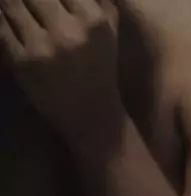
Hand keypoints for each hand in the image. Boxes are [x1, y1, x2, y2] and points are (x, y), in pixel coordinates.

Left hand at [0, 0, 122, 141]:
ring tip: (10, 6)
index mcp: (93, 19)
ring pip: (11, 4)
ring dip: (8, 3)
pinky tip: (5, 19)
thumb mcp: (108, 29)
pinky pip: (2, 28)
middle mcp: (68, 31)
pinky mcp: (24, 63)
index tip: (42, 0)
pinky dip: (2, 20)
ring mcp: (44, 47)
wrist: (92, 117)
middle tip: (24, 3)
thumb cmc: (100, 68)